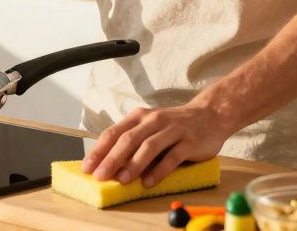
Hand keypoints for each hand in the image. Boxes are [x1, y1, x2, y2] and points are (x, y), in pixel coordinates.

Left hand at [81, 102, 232, 185]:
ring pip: (149, 147)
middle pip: (128, 139)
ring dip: (134, 164)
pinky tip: (149, 182)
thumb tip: (109, 164)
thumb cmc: (174, 125)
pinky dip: (159, 170)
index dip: (98, 150)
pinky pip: (172, 157)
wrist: (210, 115)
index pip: (113, 133)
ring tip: (123, 180)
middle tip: (100, 176)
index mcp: (139, 117)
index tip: (87, 167)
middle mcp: (153, 120)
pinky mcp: (189, 141)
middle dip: (112, 159)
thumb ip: (132, 141)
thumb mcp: (149, 127)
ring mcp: (172, 130)